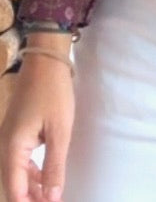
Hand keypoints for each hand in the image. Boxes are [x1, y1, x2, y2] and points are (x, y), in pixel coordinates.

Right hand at [0, 49, 74, 201]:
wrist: (46, 59)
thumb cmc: (54, 92)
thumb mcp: (60, 131)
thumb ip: (54, 167)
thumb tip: (52, 198)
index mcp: (12, 148)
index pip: (14, 191)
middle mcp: (5, 146)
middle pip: (12, 185)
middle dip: (29, 199)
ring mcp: (9, 139)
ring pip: (15, 175)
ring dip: (31, 190)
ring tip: (50, 199)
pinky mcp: (16, 133)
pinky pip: (19, 162)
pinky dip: (31, 175)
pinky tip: (45, 182)